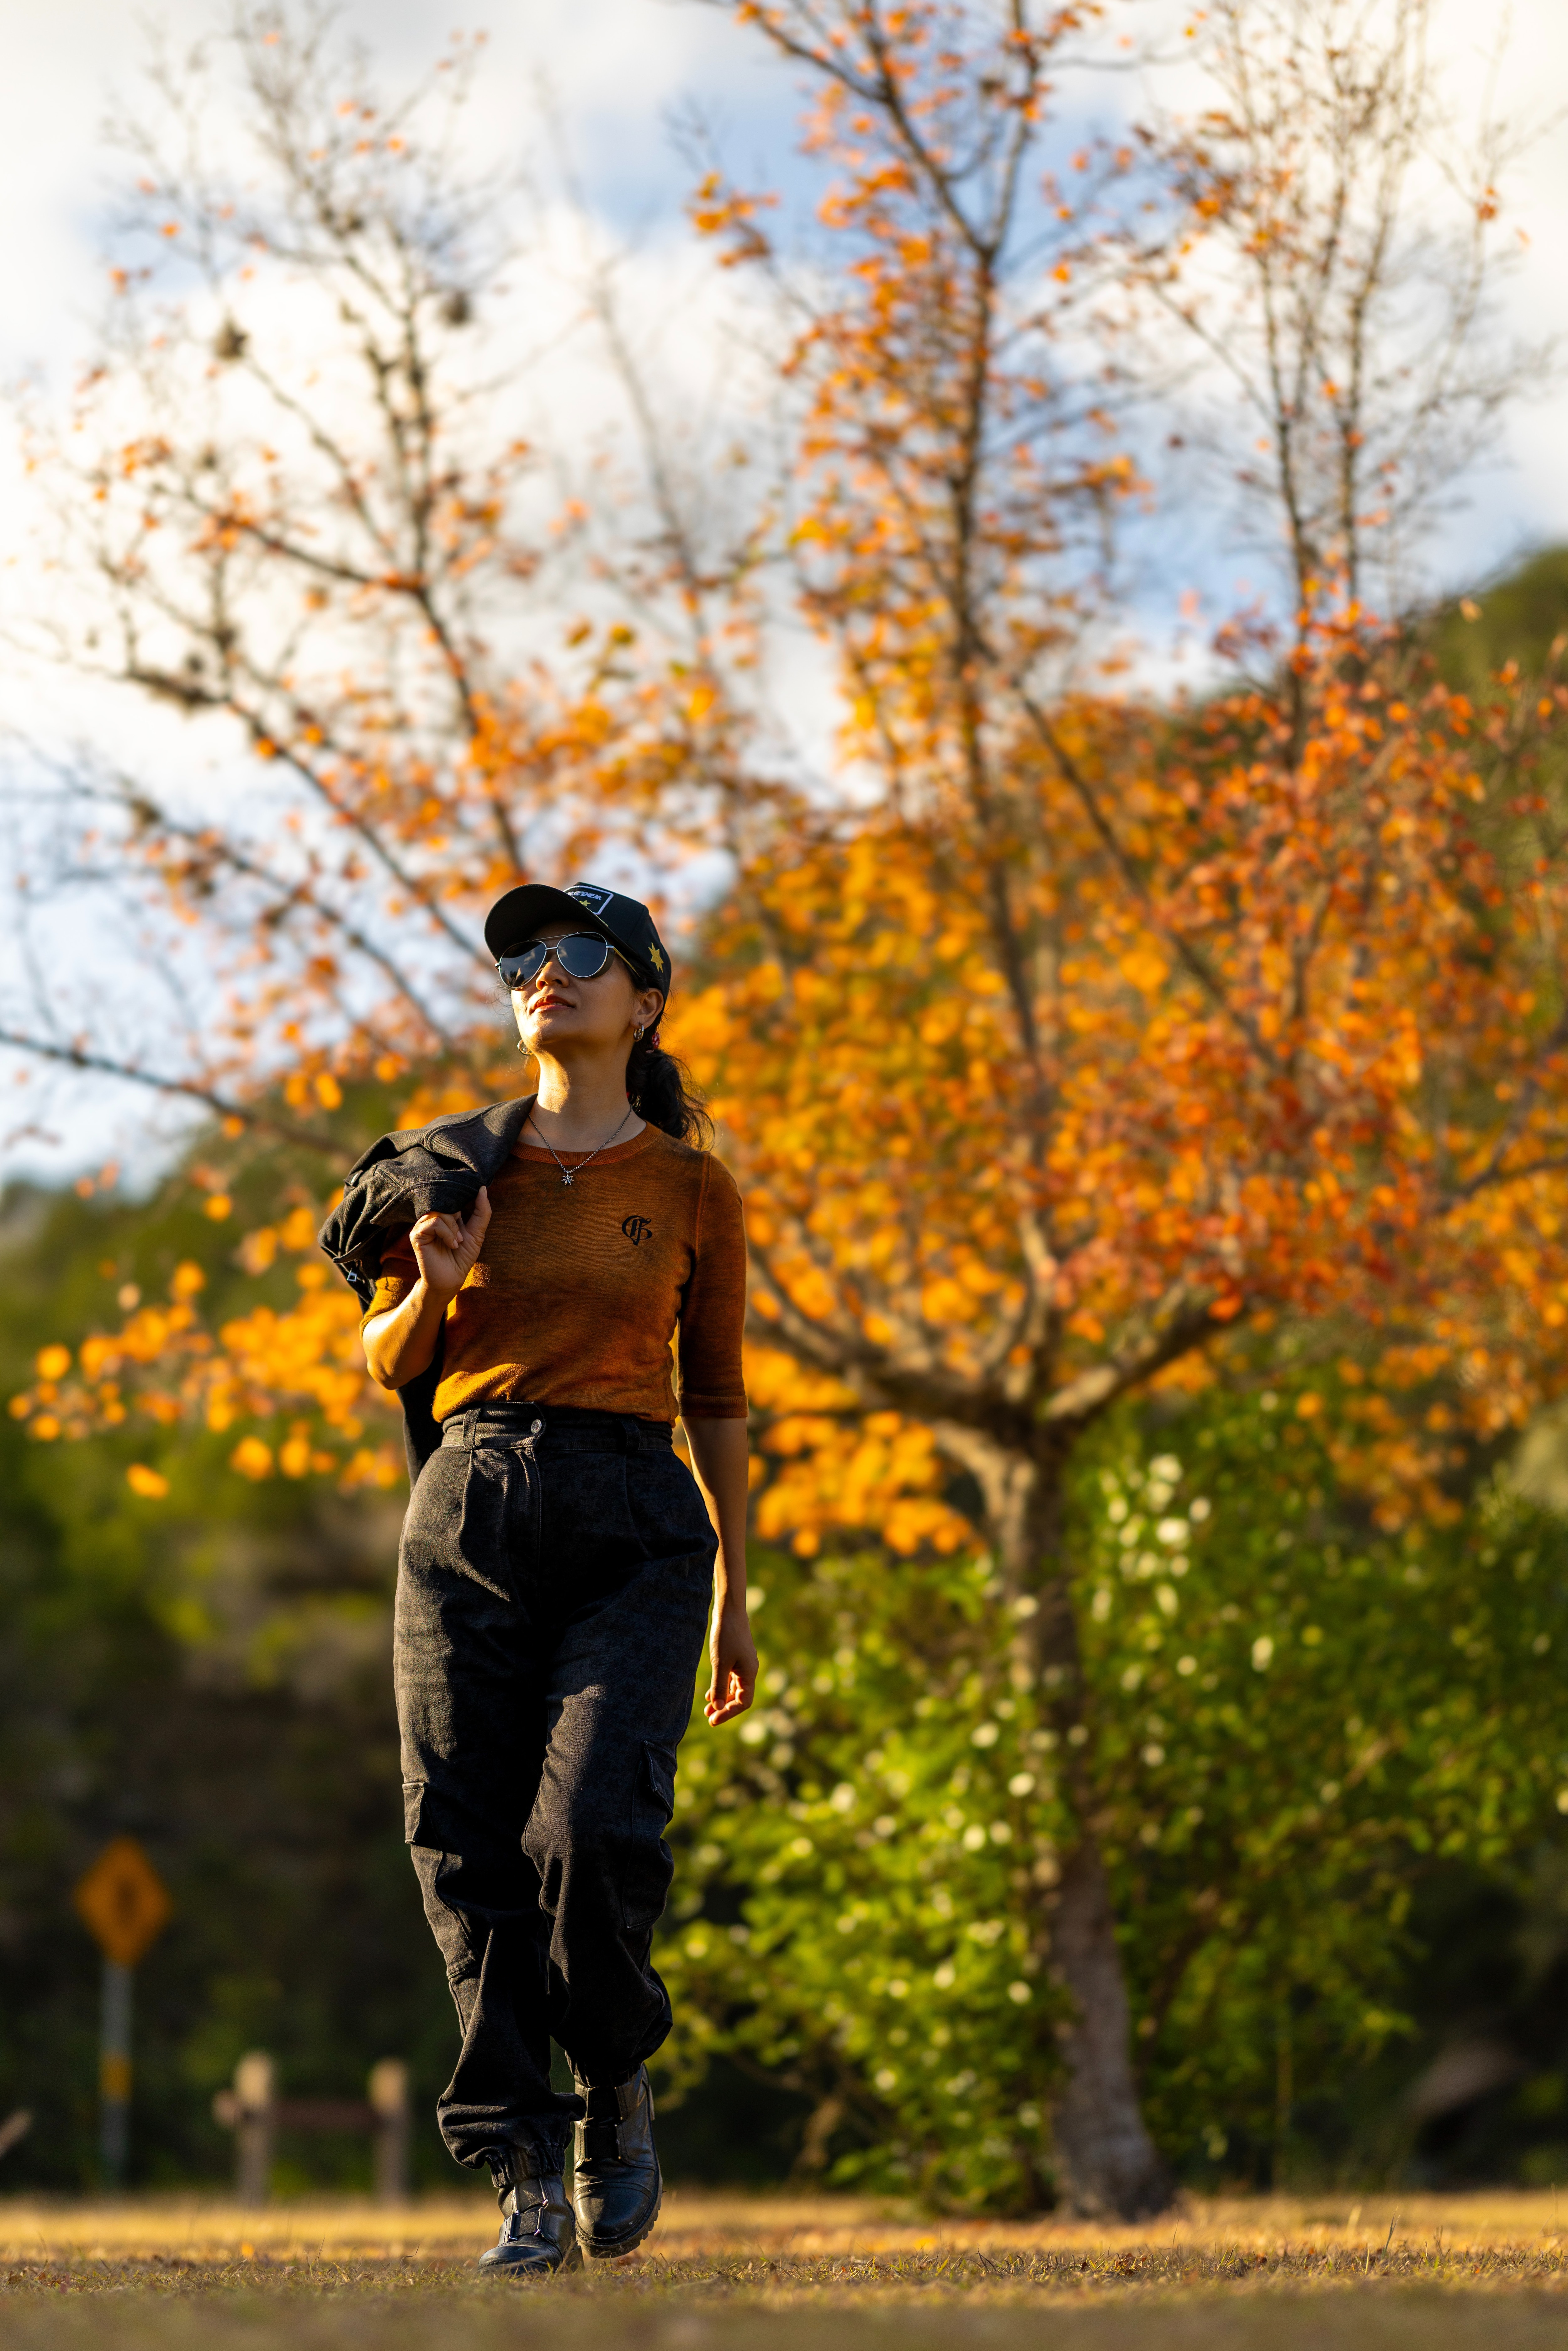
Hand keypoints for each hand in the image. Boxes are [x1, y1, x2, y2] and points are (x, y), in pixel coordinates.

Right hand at [408, 1186, 490, 1305]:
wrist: (451, 1279)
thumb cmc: (462, 1257)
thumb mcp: (477, 1232)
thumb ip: (482, 1211)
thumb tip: (483, 1188)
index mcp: (444, 1215)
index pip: (453, 1196)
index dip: (463, 1199)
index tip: (469, 1211)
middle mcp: (431, 1217)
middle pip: (447, 1202)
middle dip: (459, 1218)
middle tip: (461, 1238)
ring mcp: (422, 1225)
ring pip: (440, 1212)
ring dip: (454, 1228)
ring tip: (457, 1243)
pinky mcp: (416, 1235)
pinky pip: (434, 1222)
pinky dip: (447, 1233)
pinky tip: (451, 1245)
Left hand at [705, 1594, 757, 1725]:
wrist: (729, 1611)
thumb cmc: (726, 1636)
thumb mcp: (720, 1663)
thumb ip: (719, 1686)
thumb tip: (718, 1708)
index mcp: (749, 1673)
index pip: (743, 1702)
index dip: (729, 1713)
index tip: (713, 1719)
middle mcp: (749, 1671)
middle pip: (740, 1697)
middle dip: (725, 1708)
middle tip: (709, 1718)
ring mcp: (743, 1664)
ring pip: (734, 1689)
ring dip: (722, 1699)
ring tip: (708, 1710)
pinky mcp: (736, 1658)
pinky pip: (731, 1679)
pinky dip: (722, 1688)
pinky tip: (710, 1695)